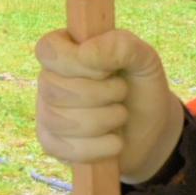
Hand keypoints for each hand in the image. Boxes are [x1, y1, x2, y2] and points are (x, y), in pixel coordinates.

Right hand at [35, 26, 184, 184]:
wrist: (149, 129)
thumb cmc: (141, 87)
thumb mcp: (144, 59)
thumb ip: (121, 46)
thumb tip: (85, 52)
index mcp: (64, 49)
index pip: (48, 50)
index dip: (77, 62)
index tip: (108, 69)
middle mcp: (48, 80)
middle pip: (52, 88)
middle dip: (99, 94)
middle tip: (122, 92)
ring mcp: (46, 113)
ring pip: (60, 120)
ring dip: (104, 120)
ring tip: (120, 115)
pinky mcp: (52, 144)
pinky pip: (67, 149)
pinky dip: (101, 147)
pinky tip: (114, 140)